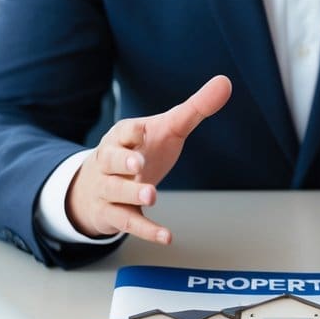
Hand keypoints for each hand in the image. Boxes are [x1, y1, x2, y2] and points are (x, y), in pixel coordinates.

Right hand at [65, 75, 231, 243]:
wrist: (95, 187)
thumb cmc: (138, 152)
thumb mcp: (166, 129)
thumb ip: (194, 109)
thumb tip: (225, 82)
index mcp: (121, 137)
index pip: (123, 131)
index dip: (132, 132)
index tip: (143, 131)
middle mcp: (109, 162)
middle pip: (110, 159)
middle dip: (123, 161)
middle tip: (139, 165)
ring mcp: (108, 189)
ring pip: (115, 191)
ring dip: (132, 193)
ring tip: (152, 194)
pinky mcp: (112, 214)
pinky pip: (128, 222)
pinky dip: (147, 230)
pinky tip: (166, 236)